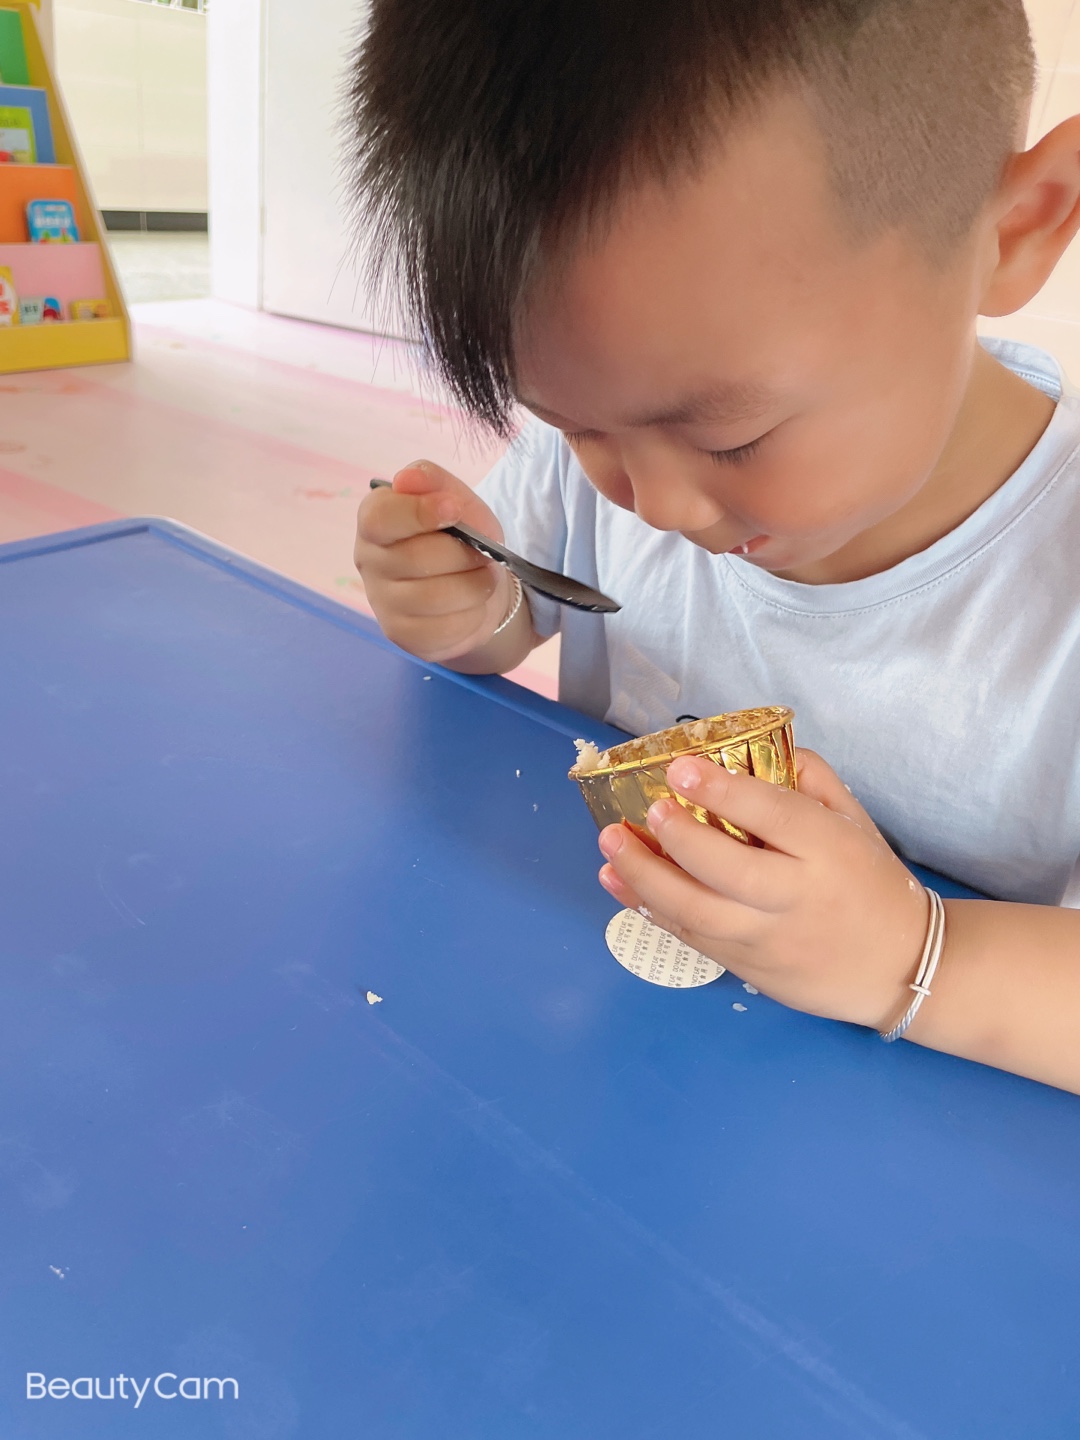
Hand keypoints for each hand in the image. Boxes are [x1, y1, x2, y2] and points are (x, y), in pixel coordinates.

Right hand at [354, 461, 514, 662]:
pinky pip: (445, 628)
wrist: (471, 584)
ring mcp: (382, 602)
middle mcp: (369, 561)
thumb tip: (407, 478)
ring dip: (475, 586)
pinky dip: (473, 615)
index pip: (380, 518)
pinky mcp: (403, 635)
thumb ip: (433, 482)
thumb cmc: (457, 535)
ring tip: (485, 576)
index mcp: (375, 521)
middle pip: (416, 559)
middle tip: (485, 552)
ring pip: (435, 598)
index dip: (418, 513)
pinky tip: (474, 604)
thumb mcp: (454, 499)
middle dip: (463, 554)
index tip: (454, 509)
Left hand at [597, 749, 928, 1028]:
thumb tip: (757, 747)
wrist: (900, 968)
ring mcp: (770, 941)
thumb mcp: (856, 822)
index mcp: (830, 852)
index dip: (723, 790)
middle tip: (647, 810)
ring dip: (645, 878)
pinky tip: (621, 884)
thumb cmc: (872, 884)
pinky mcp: (750, 971)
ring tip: (611, 846)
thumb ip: (812, 780)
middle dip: (677, 837)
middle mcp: (797, 898)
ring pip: (697, 912)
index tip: (681, 767)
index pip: (773, 816)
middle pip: (727, 868)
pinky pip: (693, 939)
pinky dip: (651, 911)